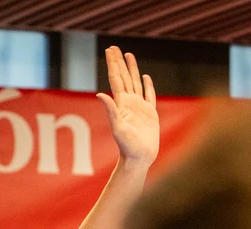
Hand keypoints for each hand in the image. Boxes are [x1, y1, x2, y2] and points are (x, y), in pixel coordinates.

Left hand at [97, 48, 158, 166]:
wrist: (139, 158)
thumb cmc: (127, 146)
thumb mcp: (117, 127)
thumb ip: (110, 110)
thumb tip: (100, 94)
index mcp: (121, 104)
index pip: (116, 79)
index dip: (113, 64)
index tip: (110, 50)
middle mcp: (129, 103)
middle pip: (124, 77)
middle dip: (119, 62)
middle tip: (115, 48)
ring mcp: (140, 107)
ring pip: (135, 83)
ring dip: (132, 69)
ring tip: (128, 55)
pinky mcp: (150, 114)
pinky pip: (149, 95)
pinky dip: (148, 85)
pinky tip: (145, 77)